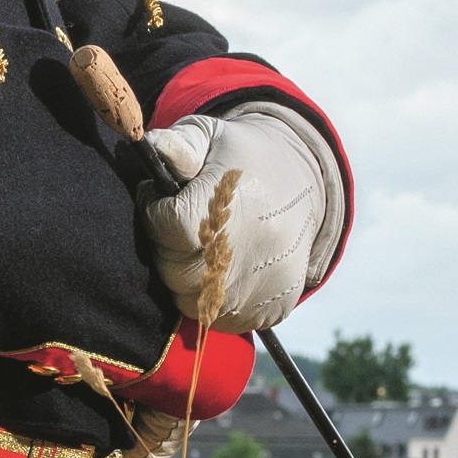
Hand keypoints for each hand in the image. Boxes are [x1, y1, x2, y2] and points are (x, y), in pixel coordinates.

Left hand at [138, 108, 344, 332]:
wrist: (304, 182)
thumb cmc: (244, 159)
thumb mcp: (212, 137)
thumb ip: (179, 144)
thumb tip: (152, 150)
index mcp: (235, 204)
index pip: (171, 226)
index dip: (157, 213)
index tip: (165, 200)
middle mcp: (252, 251)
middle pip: (177, 271)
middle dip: (168, 249)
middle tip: (182, 226)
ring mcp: (264, 285)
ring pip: (191, 302)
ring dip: (185, 279)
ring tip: (200, 248)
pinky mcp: (275, 307)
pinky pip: (221, 320)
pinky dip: (212, 301)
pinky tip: (221, 270)